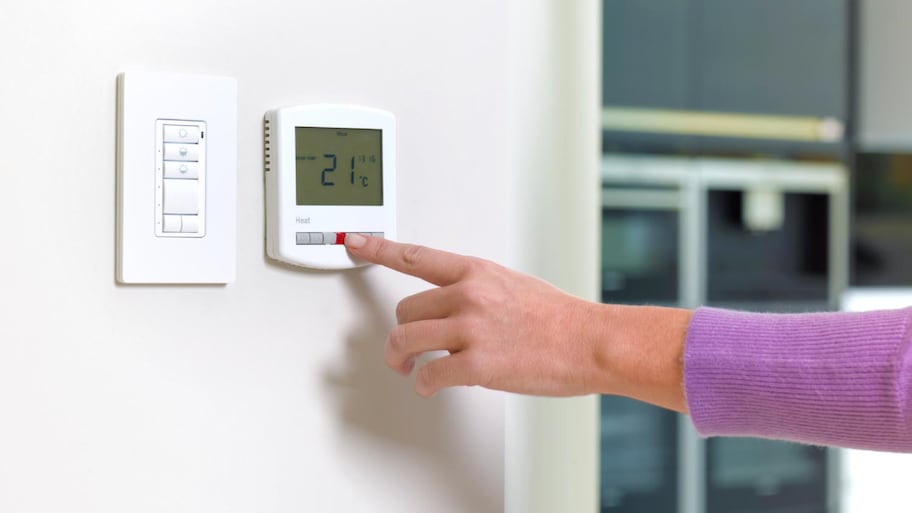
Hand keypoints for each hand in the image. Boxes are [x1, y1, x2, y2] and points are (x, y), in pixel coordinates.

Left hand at [344, 233, 601, 397]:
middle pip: (404, 310)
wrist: (590, 342)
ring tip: (408, 368)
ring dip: (401, 359)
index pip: (415, 256)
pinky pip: (428, 375)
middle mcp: (468, 295)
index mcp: (476, 272)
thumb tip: (450, 307)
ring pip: (406, 340)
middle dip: (401, 333)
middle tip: (405, 350)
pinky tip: (432, 385)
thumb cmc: (558, 318)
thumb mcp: (512, 285)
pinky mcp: (477, 365)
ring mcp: (471, 329)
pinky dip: (424, 384)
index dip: (379, 249)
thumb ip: (476, 290)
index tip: (355, 243)